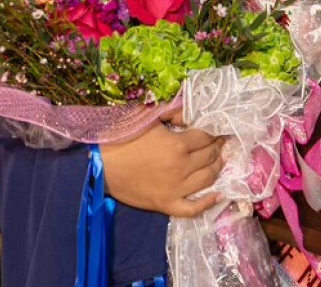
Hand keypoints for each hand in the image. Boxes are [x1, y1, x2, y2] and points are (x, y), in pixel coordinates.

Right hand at [101, 109, 224, 216]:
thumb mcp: (148, 118)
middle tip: (222, 141)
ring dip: (217, 168)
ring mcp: (175, 190)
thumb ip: (173, 113)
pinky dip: (207, 203)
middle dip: (218, 147)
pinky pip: (192, 208)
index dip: (214, 131)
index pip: (206, 137)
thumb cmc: (122, 137)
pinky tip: (217, 195)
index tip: (219, 127)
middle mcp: (181, 168)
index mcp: (177, 145)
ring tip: (220, 159)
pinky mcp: (165, 204)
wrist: (99, 165)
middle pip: (209, 157)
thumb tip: (193, 111)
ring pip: (207, 180)